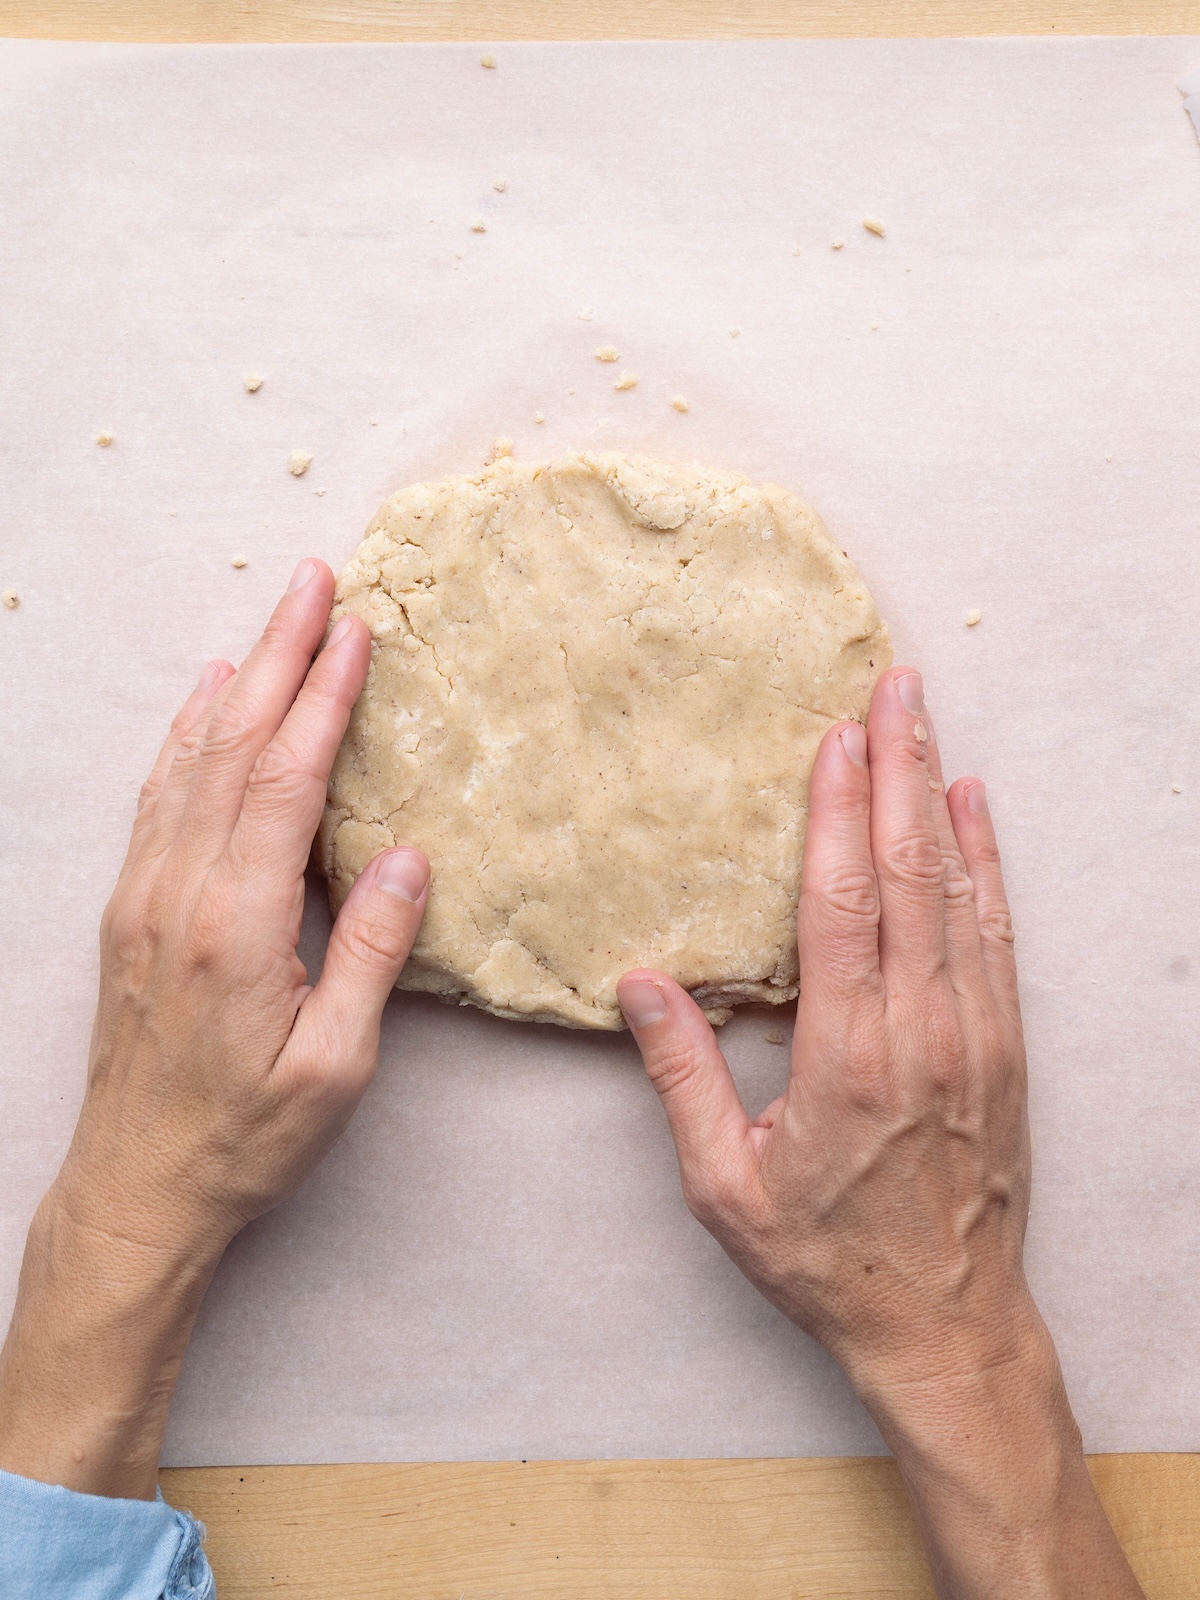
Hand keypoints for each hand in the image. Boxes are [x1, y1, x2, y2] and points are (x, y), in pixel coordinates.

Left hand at [0, 559, 427, 1498]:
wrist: (138, 1186)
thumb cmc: (246, 1136)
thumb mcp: (333, 1064)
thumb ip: (371, 954)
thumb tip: (407, 857)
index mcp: (232, 925)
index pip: (284, 782)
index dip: (321, 700)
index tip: (353, 631)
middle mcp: (177, 892)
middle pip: (232, 746)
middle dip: (277, 655)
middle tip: (312, 580)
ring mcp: (143, 895)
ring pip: (191, 761)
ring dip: (236, 681)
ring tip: (271, 619)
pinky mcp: (130, 909)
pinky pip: (159, 797)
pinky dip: (185, 736)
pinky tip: (204, 702)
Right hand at [619, 667, 1142, 1598]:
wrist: (946, 1323)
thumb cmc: (827, 1259)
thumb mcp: (727, 1187)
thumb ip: (684, 1079)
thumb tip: (639, 984)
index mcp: (849, 1058)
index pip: (844, 907)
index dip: (838, 815)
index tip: (834, 741)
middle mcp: (923, 1031)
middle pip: (910, 874)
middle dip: (899, 769)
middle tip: (894, 687)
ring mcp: (976, 1036)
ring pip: (959, 891)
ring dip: (941, 797)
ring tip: (927, 722)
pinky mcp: (1006, 1048)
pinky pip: (997, 935)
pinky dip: (988, 864)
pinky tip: (976, 810)